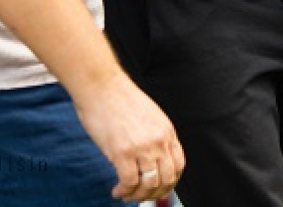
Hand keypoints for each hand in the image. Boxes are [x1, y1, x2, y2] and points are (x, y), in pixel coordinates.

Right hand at [74, 71, 184, 201]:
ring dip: (137, 195)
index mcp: (166, 130)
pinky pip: (129, 183)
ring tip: (126, 193)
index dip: (170, 182)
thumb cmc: (120, 99)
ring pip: (149, 184)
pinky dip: (124, 191)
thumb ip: (153, 136)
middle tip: (141, 195)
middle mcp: (159, 140)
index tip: (158, 188)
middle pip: (167, 179)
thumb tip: (151, 159)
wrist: (103, 86)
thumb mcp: (149, 116)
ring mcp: (142, 147)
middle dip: (155, 194)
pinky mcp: (123, 152)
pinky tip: (117, 190)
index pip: (179, 165)